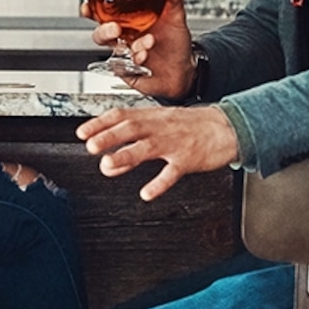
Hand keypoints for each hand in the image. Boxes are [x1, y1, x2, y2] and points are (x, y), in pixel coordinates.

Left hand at [76, 102, 237, 200]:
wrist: (226, 127)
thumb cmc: (192, 126)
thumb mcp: (162, 124)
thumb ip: (134, 139)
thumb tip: (107, 155)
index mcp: (153, 116)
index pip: (122, 115)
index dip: (100, 123)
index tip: (82, 132)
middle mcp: (161, 127)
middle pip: (132, 128)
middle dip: (109, 137)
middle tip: (91, 147)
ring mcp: (175, 143)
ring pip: (148, 147)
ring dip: (126, 156)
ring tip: (108, 165)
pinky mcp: (188, 159)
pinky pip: (173, 172)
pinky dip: (159, 183)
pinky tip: (146, 193)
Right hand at [91, 0, 195, 97]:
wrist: (185, 72)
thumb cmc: (175, 44)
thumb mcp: (176, 17)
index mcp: (130, 22)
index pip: (104, 15)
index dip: (91, 11)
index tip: (86, 7)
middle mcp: (125, 38)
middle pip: (101, 34)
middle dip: (104, 31)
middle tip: (116, 28)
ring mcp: (126, 55)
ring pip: (114, 51)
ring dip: (130, 46)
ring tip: (146, 43)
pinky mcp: (130, 71)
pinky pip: (123, 68)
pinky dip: (135, 60)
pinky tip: (146, 56)